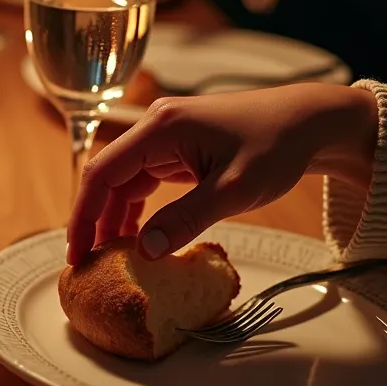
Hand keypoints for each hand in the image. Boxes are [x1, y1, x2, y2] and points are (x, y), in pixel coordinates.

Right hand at [67, 84, 378, 263]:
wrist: (310, 122)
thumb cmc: (277, 146)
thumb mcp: (234, 189)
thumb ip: (186, 219)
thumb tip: (145, 251)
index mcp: (161, 128)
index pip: (103, 172)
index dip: (83, 214)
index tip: (76, 252)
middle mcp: (155, 127)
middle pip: (108, 177)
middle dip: (94, 220)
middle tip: (89, 263)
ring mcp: (166, 136)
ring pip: (125, 181)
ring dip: (116, 217)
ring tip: (113, 257)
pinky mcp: (179, 148)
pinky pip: (145, 180)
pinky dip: (138, 209)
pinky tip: (140, 237)